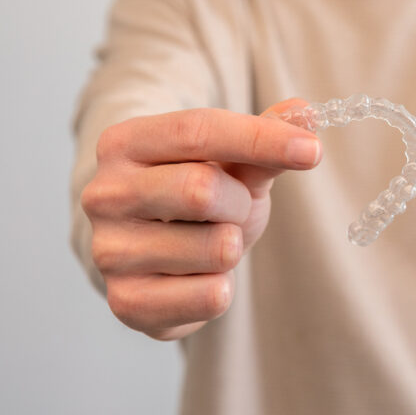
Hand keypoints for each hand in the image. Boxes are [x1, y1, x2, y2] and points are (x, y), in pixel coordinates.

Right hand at [81, 99, 319, 339]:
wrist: (160, 261)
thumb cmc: (195, 200)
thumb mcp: (231, 164)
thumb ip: (265, 137)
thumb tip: (306, 113)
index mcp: (124, 144)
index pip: (197, 130)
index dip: (260, 139)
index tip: (312, 150)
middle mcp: (104, 194)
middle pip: (201, 189)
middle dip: (240, 203)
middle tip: (234, 210)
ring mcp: (110, 252)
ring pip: (215, 247)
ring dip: (232, 248)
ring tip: (210, 244)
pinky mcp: (126, 303)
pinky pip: (210, 296)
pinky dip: (224, 287)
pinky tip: (202, 278)